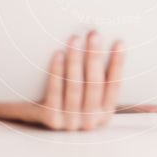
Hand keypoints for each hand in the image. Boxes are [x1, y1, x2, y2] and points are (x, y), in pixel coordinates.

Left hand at [0, 31, 124, 130]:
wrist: (36, 118)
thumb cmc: (67, 97)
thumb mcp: (87, 94)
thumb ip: (97, 76)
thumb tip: (110, 42)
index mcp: (104, 114)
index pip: (114, 86)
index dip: (118, 64)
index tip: (120, 42)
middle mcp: (90, 121)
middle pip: (94, 85)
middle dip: (95, 57)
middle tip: (94, 34)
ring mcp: (71, 122)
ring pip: (75, 87)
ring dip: (76, 60)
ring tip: (75, 39)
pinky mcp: (52, 120)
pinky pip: (55, 92)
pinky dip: (57, 72)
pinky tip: (58, 54)